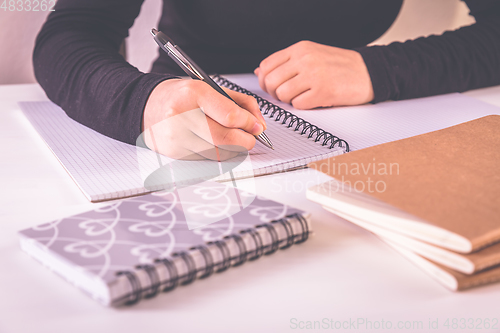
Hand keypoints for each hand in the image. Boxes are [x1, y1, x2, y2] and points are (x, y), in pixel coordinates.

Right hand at [142, 79, 266, 159]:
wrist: (147, 106)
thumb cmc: (182, 97)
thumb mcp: (211, 88)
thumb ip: (240, 103)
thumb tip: (260, 124)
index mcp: (193, 93)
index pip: (230, 116)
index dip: (249, 124)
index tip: (257, 127)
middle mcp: (181, 115)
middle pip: (225, 139)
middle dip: (245, 141)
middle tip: (250, 138)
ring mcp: (176, 137)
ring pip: (218, 153)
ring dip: (233, 149)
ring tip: (233, 138)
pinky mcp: (174, 153)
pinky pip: (206, 159)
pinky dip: (217, 153)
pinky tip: (214, 143)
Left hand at [254, 41, 373, 108]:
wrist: (369, 72)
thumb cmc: (340, 66)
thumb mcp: (311, 55)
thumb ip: (286, 62)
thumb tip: (260, 71)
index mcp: (300, 49)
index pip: (267, 65)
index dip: (265, 80)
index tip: (273, 86)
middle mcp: (305, 59)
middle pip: (270, 82)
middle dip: (275, 93)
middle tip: (286, 94)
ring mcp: (314, 75)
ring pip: (282, 94)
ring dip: (289, 100)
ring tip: (302, 96)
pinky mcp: (323, 92)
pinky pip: (298, 105)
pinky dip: (302, 106)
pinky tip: (313, 99)